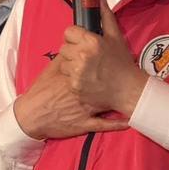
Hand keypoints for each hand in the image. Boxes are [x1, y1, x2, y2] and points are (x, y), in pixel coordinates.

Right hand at [13, 55, 127, 140]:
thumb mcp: (52, 70)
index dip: (109, 60)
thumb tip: (77, 45)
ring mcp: (87, 108)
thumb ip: (66, 57)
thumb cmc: (41, 90)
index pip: (98, 65)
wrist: (31, 115)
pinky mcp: (86, 123)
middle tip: (129, 73)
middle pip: (108, 82)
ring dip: (123, 100)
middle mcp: (86, 91)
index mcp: (78, 75)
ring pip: (110, 103)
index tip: (118, 56)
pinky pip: (105, 124)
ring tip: (136, 94)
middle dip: (118, 77)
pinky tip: (129, 120)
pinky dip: (118, 123)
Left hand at [58, 0, 148, 116]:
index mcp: (91, 41)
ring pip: (63, 63)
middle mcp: (82, 55)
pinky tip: (86, 79)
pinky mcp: (75, 86)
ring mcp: (77, 72)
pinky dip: (73, 79)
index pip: (68, 32)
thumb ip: (105, 16)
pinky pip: (66, 78)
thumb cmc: (122, 62)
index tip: (81, 42)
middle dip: (72, 51)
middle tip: (85, 56)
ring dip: (71, 65)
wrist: (128, 89)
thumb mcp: (116, 36)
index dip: (74, 36)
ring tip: (86, 68)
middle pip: (63, 48)